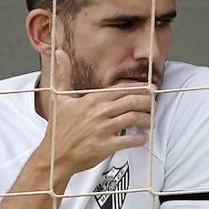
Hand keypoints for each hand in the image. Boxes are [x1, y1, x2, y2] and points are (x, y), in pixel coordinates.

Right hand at [43, 50, 152, 179]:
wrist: (54, 155)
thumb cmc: (58, 129)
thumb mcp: (58, 98)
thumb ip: (63, 75)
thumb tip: (59, 53)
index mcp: (91, 100)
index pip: (121, 89)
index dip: (139, 88)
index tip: (148, 90)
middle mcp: (99, 112)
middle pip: (132, 101)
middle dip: (147, 101)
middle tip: (153, 105)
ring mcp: (102, 129)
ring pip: (133, 118)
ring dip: (146, 119)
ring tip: (150, 121)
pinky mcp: (105, 146)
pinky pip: (129, 140)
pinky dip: (139, 139)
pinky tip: (142, 138)